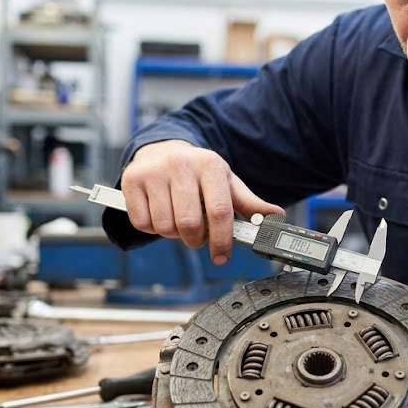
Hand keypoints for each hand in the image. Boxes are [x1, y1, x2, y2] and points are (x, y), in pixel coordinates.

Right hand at [120, 140, 283, 264]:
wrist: (162, 150)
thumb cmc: (199, 174)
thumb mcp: (226, 183)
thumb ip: (249, 204)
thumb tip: (276, 218)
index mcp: (210, 165)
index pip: (220, 211)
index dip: (222, 240)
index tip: (221, 257)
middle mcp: (181, 164)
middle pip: (189, 224)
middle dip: (195, 240)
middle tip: (197, 235)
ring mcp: (154, 171)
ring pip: (164, 226)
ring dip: (173, 234)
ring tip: (178, 220)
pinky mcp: (131, 180)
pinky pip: (142, 223)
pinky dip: (151, 228)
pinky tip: (159, 213)